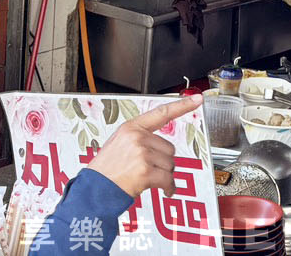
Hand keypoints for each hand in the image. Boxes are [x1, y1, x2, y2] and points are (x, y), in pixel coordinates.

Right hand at [85, 95, 201, 198]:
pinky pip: (168, 180)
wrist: (93, 191)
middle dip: (163, 162)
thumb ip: (138, 139)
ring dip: (164, 176)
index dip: (182, 105)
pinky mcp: (145, 171)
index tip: (197, 99)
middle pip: (169, 149)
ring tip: (147, 180)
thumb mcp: (118, 145)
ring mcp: (141, 153)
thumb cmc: (105, 172)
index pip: (161, 113)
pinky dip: (169, 188)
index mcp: (131, 128)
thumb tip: (160, 147)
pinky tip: (165, 191)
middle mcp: (137, 137)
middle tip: (147, 170)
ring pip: (170, 165)